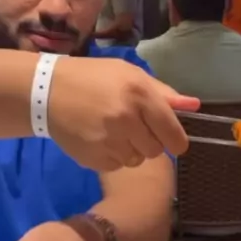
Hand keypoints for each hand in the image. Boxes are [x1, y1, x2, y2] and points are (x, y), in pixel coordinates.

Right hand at [48, 57, 199, 170]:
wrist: (47, 91)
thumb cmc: (94, 78)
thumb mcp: (130, 75)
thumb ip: (164, 94)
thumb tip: (194, 106)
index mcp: (140, 95)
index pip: (173, 135)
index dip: (176, 141)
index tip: (171, 141)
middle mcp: (126, 120)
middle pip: (156, 151)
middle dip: (148, 141)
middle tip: (131, 127)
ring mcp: (109, 142)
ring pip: (136, 160)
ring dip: (130, 150)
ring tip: (112, 131)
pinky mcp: (93, 158)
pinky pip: (116, 166)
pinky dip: (112, 156)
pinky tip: (99, 138)